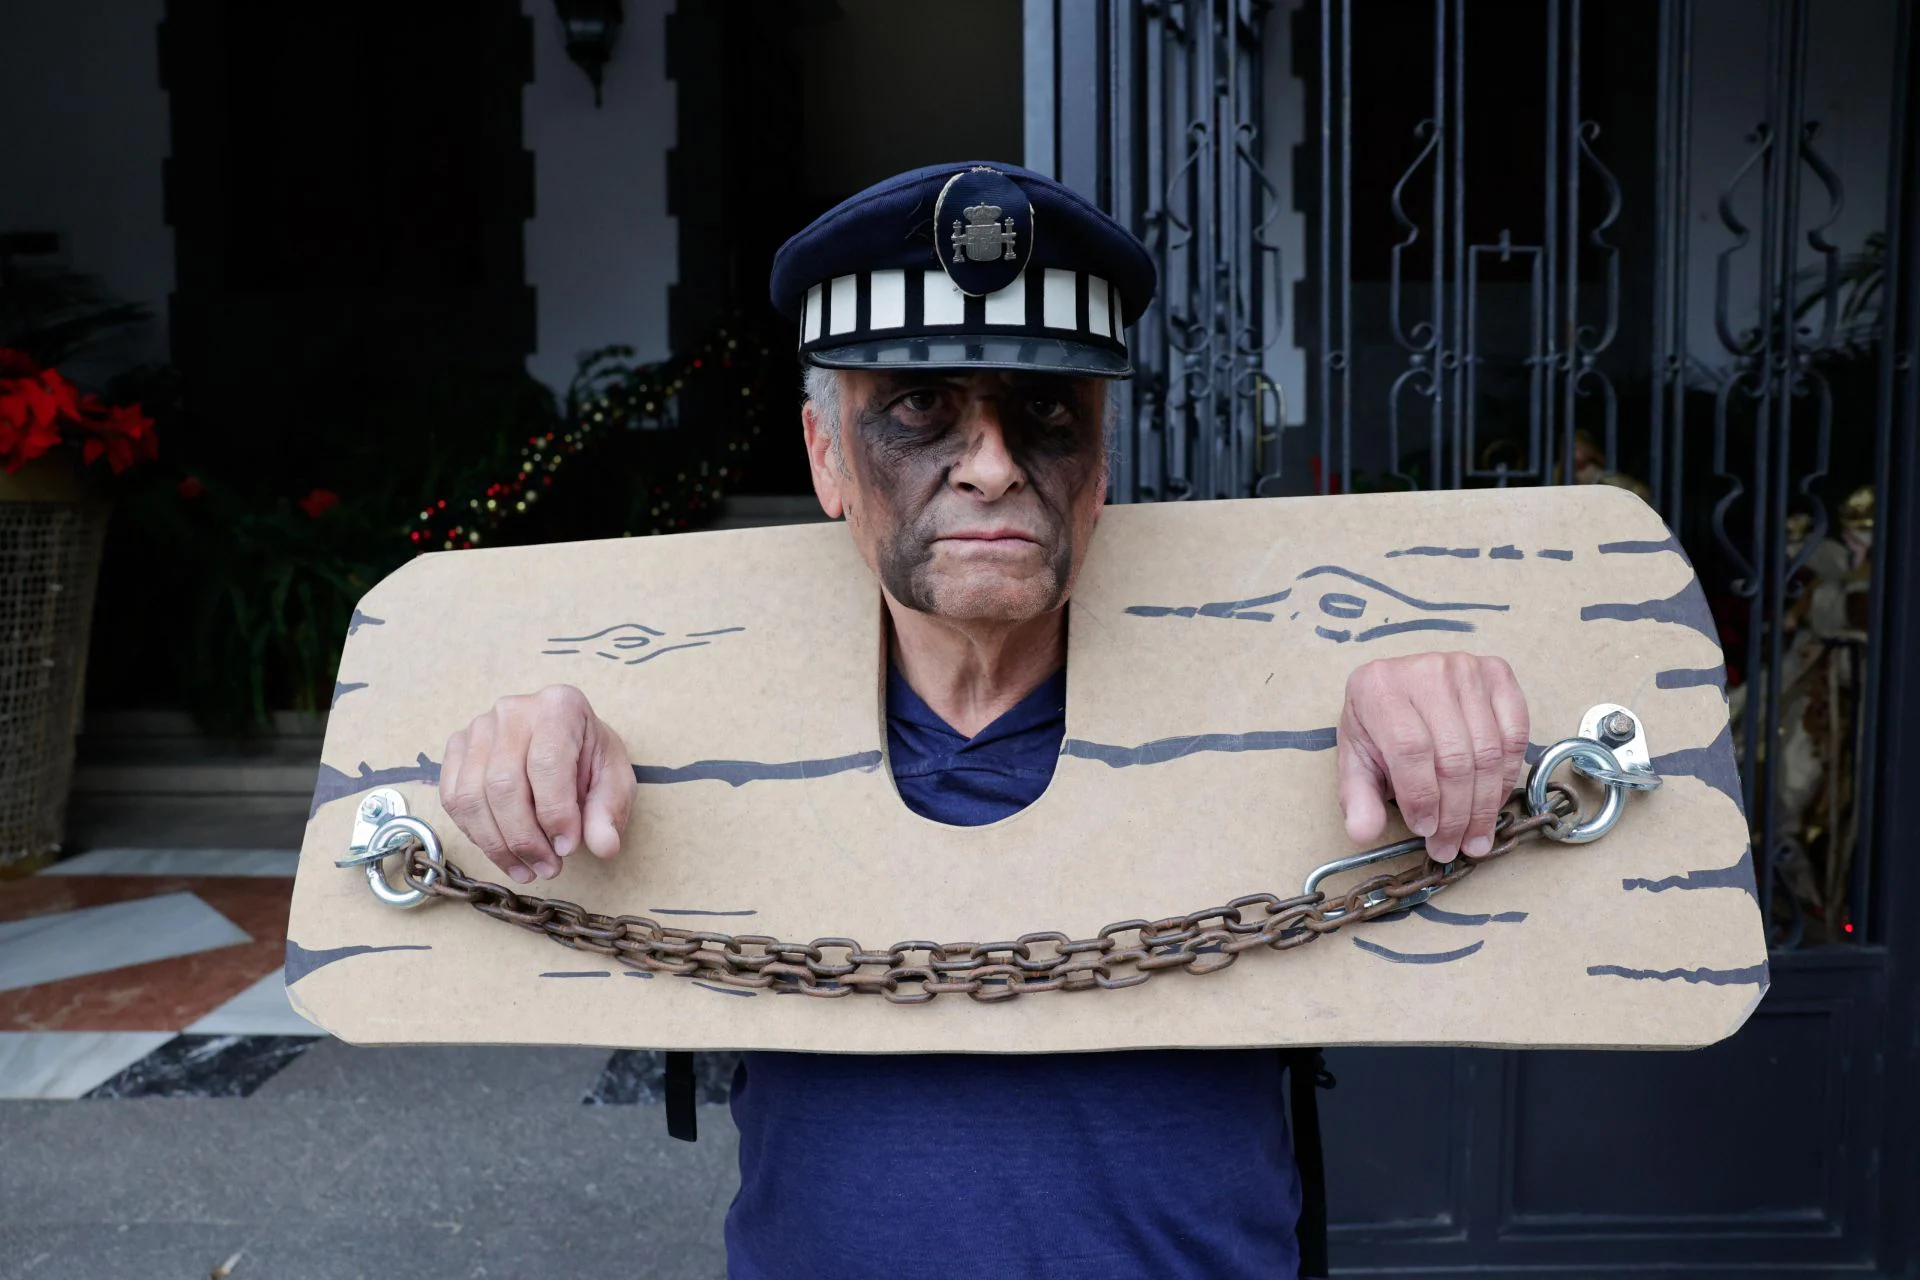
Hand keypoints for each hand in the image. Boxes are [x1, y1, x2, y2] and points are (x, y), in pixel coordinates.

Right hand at [439, 684, 635, 883]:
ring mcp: (479, 728)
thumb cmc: (590, 759)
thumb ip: (609, 812)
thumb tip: (604, 847)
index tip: (567, 848)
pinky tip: (503, 851)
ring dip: (498, 845)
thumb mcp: (615, 781)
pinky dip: (476, 834)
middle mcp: (513, 711)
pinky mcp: (457, 748)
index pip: (546, 764)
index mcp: (559, 707)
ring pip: (471, 797)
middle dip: (524, 838)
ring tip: (527, 869)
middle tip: (548, 868)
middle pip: (502, 784)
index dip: (555, 814)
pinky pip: (453, 800)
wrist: (566, 741)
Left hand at [1335, 653, 1529, 862]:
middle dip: (1456, 814)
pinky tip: (1493, 801)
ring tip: (1474, 838)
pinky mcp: (1498, 674)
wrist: (1400, 689)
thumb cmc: (1378, 728)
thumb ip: (1358, 798)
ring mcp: (1466, 669)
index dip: (1422, 797)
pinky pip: (1515, 735)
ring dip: (1484, 805)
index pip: (1410, 748)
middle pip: (1454, 756)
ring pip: (1488, 751)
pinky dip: (1508, 776)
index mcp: (1378, 688)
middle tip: (1451, 847)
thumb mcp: (1357, 761)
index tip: (1425, 830)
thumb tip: (1364, 833)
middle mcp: (1426, 671)